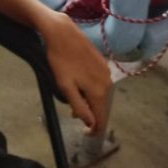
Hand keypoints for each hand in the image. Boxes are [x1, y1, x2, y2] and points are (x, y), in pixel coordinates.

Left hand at [41, 11, 110, 134]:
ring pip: (101, 94)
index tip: (87, 134)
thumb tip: (91, 122)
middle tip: (76, 118)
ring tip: (77, 104)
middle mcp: (107, 82)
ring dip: (91, 102)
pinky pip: (100, 83)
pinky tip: (81, 87)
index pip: (101, 117)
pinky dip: (92, 90)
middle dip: (92, 114)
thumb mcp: (65, 86)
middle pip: (102, 106)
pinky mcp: (102, 63)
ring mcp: (106, 72)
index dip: (95, 128)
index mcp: (99, 91)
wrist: (62, 33)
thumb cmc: (60, 60)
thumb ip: (79, 105)